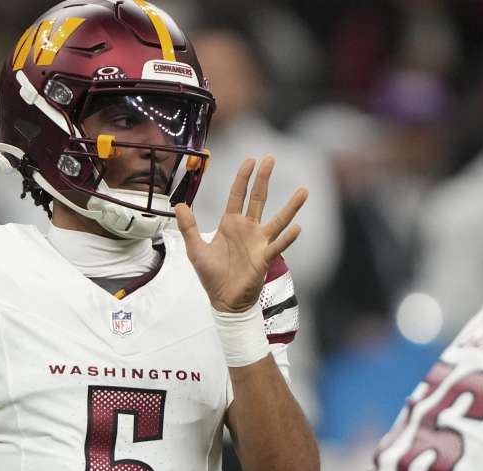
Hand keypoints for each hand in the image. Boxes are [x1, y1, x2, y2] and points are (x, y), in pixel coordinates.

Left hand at [175, 155, 307, 312]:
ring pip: (278, 220)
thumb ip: (189, 227)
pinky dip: (287, 238)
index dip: (243, 178)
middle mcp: (248, 229)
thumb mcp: (196, 250)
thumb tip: (179, 205)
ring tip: (303, 191)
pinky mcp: (264, 258)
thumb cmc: (213, 275)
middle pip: (259, 199)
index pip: (238, 195)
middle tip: (271, 158)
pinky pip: (278, 246)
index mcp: (231, 224)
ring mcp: (259, 242)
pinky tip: (297, 228)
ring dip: (291, 206)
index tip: (250, 160)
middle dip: (264, 179)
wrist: (224, 301)